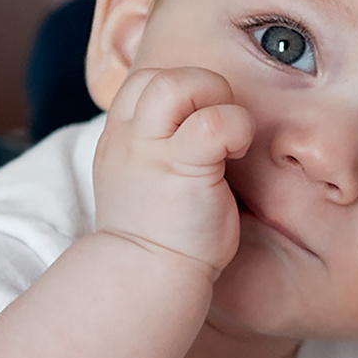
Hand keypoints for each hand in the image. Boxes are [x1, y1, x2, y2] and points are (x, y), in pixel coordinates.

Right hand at [92, 66, 254, 276]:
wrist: (145, 282)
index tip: (202, 127)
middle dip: (200, 86)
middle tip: (219, 128)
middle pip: (157, 75)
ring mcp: (151, 151)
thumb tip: (203, 129)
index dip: (181, 92)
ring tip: (228, 137)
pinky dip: (236, 128)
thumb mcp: (149, 181)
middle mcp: (129, 138)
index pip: (144, 84)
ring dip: (215, 99)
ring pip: (176, 83)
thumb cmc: (161, 238)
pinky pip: (214, 122)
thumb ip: (163, 150)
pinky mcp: (183, 167)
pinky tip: (235, 154)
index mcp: (121, 140)